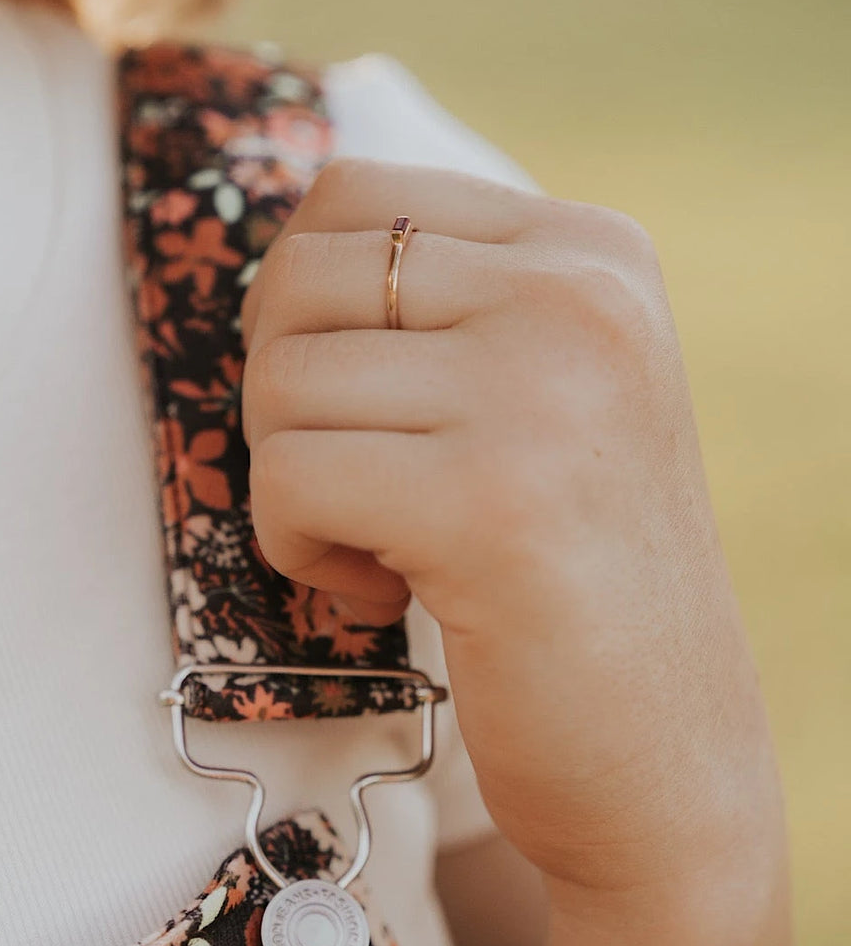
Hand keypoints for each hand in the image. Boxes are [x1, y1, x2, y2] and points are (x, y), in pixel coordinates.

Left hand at [241, 159, 784, 906]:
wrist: (666, 753)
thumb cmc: (571, 568)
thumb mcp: (546, 385)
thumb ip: (444, 298)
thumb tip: (280, 248)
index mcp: (593, 250)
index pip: (352, 192)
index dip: (302, 303)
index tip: (357, 401)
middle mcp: (580, 296)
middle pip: (299, 275)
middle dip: (282, 391)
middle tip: (351, 478)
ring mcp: (543, 392)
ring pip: (278, 379)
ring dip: (289, 480)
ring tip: (379, 542)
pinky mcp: (489, 505)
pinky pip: (287, 479)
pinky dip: (296, 548)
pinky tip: (383, 591)